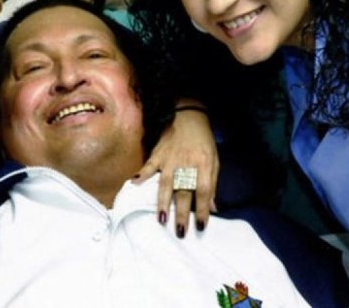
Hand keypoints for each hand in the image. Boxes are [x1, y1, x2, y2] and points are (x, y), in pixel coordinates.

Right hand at [132, 108, 218, 236]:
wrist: (189, 116)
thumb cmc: (203, 142)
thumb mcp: (214, 161)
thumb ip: (212, 184)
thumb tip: (212, 208)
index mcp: (204, 165)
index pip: (204, 190)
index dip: (203, 209)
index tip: (201, 226)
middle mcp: (187, 164)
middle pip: (184, 192)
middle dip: (182, 213)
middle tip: (180, 232)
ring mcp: (170, 159)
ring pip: (166, 183)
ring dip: (163, 202)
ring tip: (161, 219)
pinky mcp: (158, 154)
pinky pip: (149, 166)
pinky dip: (142, 175)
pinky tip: (134, 184)